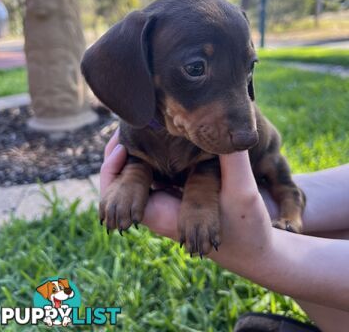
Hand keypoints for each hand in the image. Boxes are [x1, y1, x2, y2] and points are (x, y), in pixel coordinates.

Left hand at [101, 130, 273, 268]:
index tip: (123, 143)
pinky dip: (161, 150)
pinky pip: (163, 168)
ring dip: (142, 147)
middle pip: (125, 177)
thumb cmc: (248, 230)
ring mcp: (171, 198)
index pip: (119, 193)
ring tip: (145, 120)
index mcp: (162, 213)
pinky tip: (170, 132)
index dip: (111, 168)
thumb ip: (232, 160)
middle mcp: (161, 205)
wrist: (260, 251)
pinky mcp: (183, 191)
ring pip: (143, 170)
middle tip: (131, 119)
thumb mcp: (242, 192)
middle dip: (123, 148)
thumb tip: (223, 121)